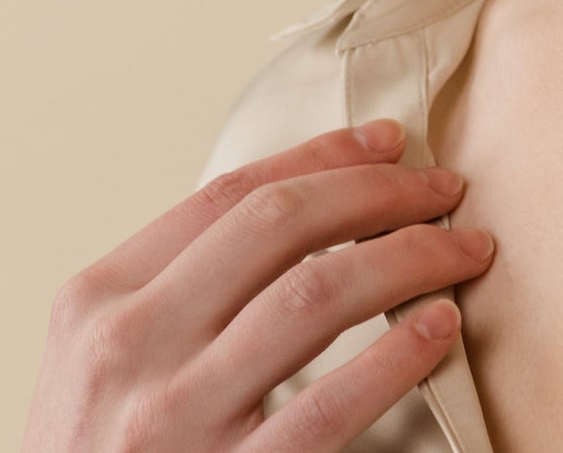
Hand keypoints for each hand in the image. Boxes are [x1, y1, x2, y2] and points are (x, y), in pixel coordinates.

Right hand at [20, 120, 495, 451]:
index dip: (323, 155)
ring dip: (411, 256)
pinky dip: (397, 355)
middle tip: (444, 188)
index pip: (230, 195)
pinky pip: (328, 406)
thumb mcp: (107, 356)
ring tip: (464, 251)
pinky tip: (439, 326)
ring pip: (316, 294)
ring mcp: (174, 420)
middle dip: (380, 192)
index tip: (389, 142)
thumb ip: (180, 285)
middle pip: (281, 225)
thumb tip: (310, 203)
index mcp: (97, 300)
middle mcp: (129, 348)